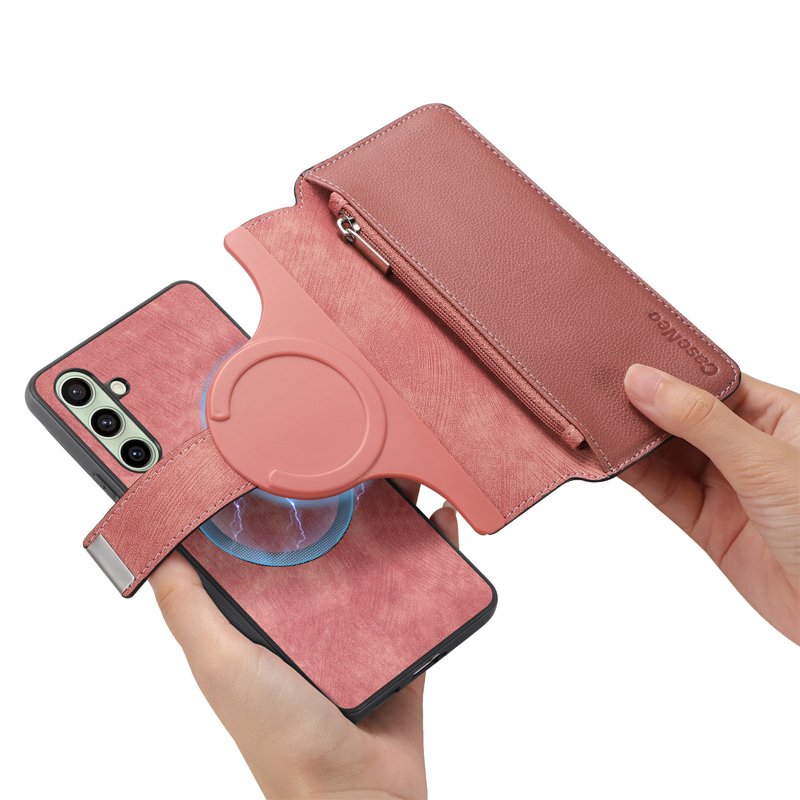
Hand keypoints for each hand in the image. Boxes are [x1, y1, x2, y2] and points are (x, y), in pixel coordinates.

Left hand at [149, 482, 456, 799]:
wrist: (358, 792)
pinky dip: (434, 552)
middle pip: (332, 540)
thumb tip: (158, 548)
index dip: (275, 502)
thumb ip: (188, 608)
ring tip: (402, 471)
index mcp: (269, 614)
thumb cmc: (282, 736)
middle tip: (357, 453)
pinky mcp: (401, 638)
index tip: (285, 460)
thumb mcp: (220, 663)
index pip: (269, 543)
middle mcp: (313, 613)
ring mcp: (360, 623)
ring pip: (380, 554)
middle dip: (345, 497)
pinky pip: (422, 585)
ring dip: (393, 515)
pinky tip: (439, 521)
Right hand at [622, 365, 799, 642]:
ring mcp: (727, 486)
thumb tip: (644, 381)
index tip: (627, 361)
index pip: (712, 383)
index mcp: (778, 417)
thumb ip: (700, 420)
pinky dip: (635, 476)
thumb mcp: (764, 460)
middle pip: (682, 417)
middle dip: (643, 406)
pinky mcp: (708, 524)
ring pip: (667, 454)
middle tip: (598, 391)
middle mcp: (749, 447)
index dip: (670, 371)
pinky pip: (663, 491)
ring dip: (633, 442)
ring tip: (594, 422)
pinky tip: (611, 458)